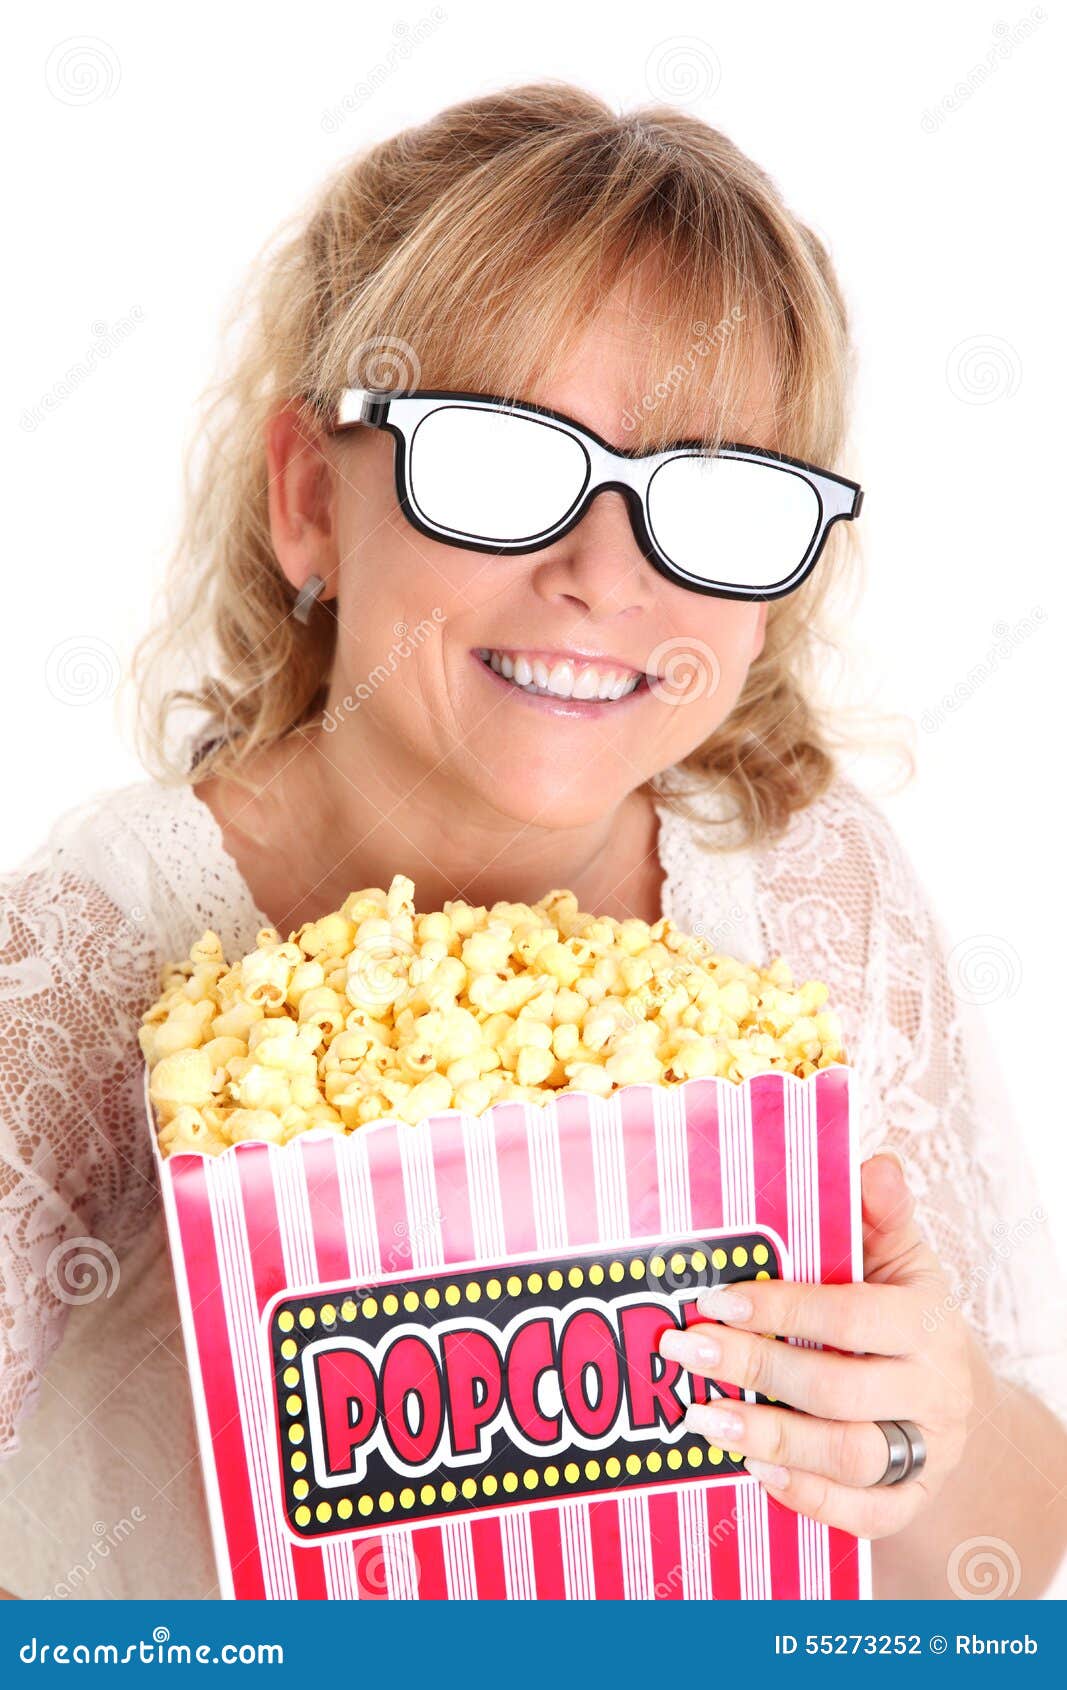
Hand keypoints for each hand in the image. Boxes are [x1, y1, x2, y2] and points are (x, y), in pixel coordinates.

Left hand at [657, 1152, 973, 1537]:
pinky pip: (866, 1513)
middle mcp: (935, 1389)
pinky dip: (809, 1496)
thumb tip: (871, 1163)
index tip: (715, 1301)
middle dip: (754, 1370)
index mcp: (927, 1321)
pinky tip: (754, 1468)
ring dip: (770, 1438)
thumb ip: (883, 1213)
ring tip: (702, 1417)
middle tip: (684, 1351)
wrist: (953, 1392)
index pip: (851, 1315)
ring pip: (850, 1455)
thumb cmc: (905, 1313)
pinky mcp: (914, 1498)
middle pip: (839, 1389)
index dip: (782, 1309)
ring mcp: (926, 1449)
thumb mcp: (902, 1258)